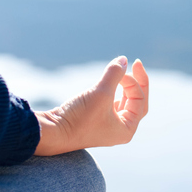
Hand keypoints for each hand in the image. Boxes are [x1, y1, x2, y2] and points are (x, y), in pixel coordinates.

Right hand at [33, 56, 148, 155]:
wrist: (51, 132)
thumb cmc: (78, 117)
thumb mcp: (100, 93)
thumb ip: (114, 74)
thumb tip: (124, 59)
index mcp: (127, 130)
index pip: (140, 100)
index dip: (133, 82)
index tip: (120, 72)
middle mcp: (120, 130)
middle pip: (137, 101)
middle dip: (137, 82)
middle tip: (136, 63)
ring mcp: (108, 125)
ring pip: (124, 101)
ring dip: (125, 85)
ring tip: (121, 71)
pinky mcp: (95, 119)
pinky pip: (111, 102)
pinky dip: (113, 90)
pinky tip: (109, 81)